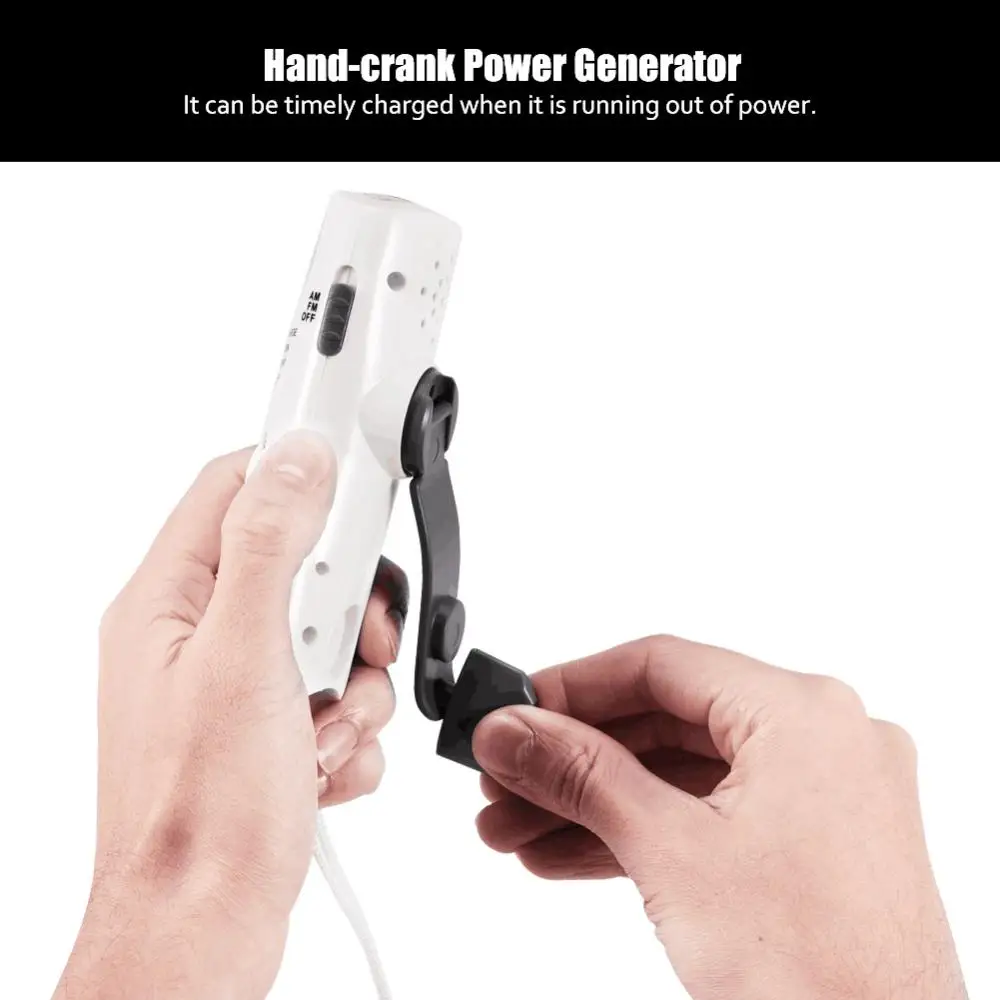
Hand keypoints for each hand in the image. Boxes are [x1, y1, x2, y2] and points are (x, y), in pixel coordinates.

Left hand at [53, 432, 404, 999]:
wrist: (202, 933)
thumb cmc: (200, 815)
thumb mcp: (244, 657)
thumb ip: (270, 544)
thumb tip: (299, 456)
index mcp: (170, 601)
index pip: (238, 483)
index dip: (303, 469)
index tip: (360, 475)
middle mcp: (198, 637)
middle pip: (303, 566)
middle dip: (348, 612)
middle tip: (351, 647)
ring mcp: (234, 687)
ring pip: (331, 638)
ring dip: (354, 686)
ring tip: (324, 734)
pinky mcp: (266, 731)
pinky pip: (335, 697)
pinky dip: (347, 732)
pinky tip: (316, 770)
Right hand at [472, 635, 966, 999]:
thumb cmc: (821, 976)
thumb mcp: (670, 853)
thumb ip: (580, 777)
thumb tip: (512, 731)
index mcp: (803, 713)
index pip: (661, 665)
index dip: (573, 686)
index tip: (515, 708)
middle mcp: (822, 739)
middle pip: (665, 721)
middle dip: (574, 759)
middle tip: (506, 778)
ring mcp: (823, 793)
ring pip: (681, 774)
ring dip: (596, 801)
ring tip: (519, 828)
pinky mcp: (814, 843)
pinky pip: (709, 814)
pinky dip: (642, 831)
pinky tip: (572, 852)